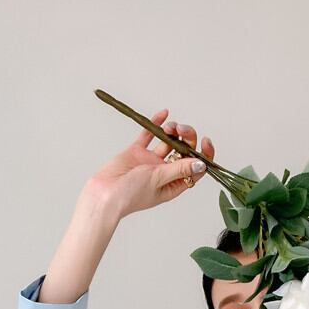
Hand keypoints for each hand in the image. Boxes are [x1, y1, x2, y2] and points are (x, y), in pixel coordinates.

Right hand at [86, 107, 214, 219]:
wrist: (104, 193)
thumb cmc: (131, 194)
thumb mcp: (159, 180)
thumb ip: (179, 169)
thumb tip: (202, 164)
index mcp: (174, 184)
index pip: (195, 169)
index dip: (203, 155)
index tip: (205, 142)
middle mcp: (164, 172)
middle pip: (183, 152)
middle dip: (186, 138)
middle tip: (182, 129)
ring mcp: (151, 161)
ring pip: (168, 142)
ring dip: (172, 131)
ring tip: (171, 126)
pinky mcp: (137, 152)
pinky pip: (149, 135)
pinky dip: (156, 125)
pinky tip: (163, 114)